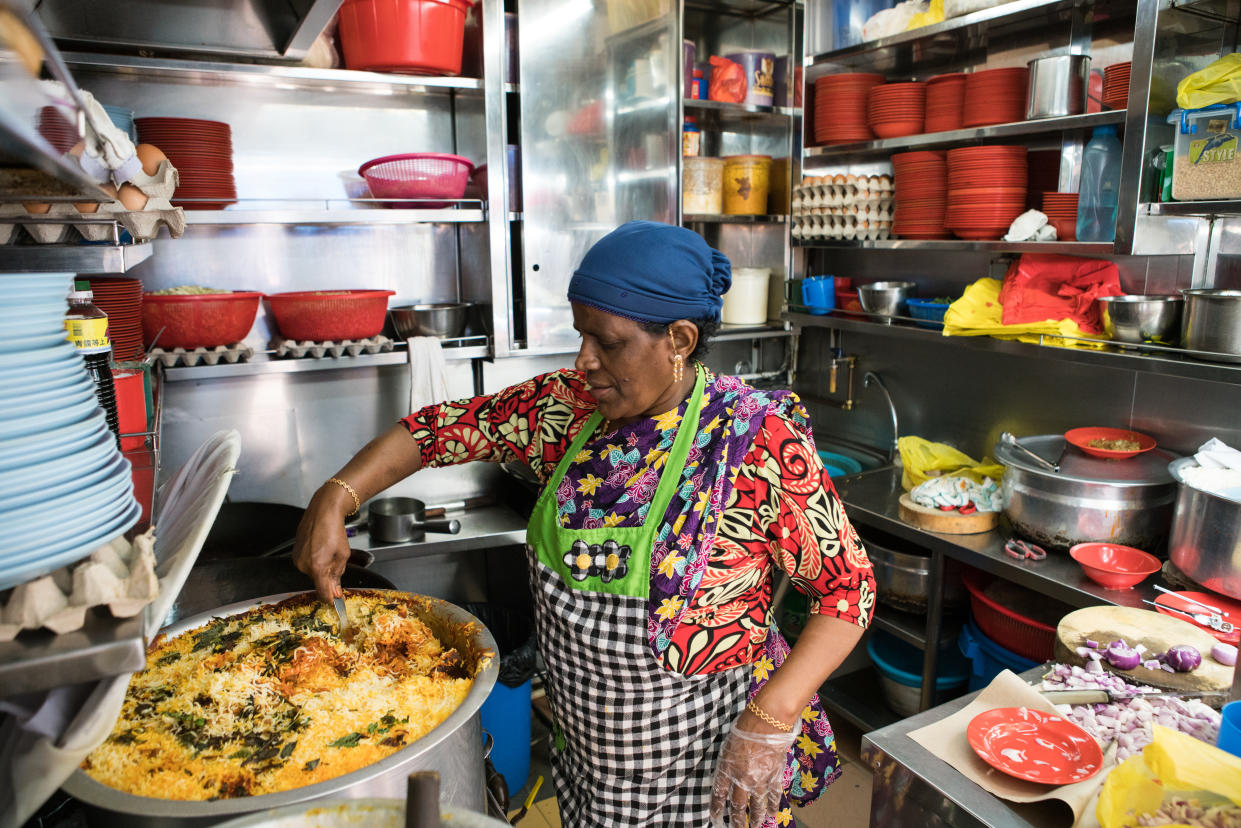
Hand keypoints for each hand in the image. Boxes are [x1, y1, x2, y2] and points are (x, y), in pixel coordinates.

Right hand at [292, 485, 352, 600]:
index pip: (322, 592)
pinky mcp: (294, 552)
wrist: (323, 511)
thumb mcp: (343, 555)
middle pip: (318, 580)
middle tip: (336, 561)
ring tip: (328, 549)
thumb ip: (337, 575)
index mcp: (317, 567)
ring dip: (321, 566)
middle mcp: (303, 565)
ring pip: (312, 571)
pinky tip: (320, 547)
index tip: (336, 601)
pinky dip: (314, 559)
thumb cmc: (335, 530)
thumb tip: (335, 592)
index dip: (330, 599)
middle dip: (328, 576)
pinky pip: (306, 563)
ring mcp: (297, 558)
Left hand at [709, 709, 799, 826]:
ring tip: (756, 826)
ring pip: (757, 805)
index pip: (719, 793)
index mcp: (727, 769)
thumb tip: (727, 772)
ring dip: (756, 818)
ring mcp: (759, 779)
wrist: (766, 722)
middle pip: (738, 805)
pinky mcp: (774, 776)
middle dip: (737, 820)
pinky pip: (774, 795)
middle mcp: (742, 778)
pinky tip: (773, 814)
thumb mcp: (728, 744)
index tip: (715, 816)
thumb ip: (728, 760)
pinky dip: (773, 806)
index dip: (717, 806)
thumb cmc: (745, 726)